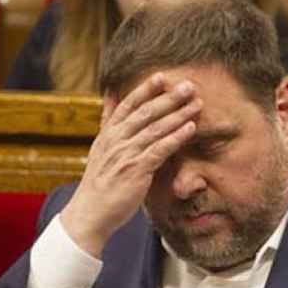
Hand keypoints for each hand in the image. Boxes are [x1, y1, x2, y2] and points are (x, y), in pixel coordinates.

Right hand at [61, 73, 201, 256]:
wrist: (90, 212)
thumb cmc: (99, 182)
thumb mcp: (100, 147)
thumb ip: (108, 121)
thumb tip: (110, 95)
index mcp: (108, 134)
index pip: (127, 105)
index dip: (145, 89)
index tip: (162, 76)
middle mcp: (117, 140)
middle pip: (145, 112)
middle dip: (168, 97)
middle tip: (189, 85)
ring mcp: (126, 154)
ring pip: (156, 128)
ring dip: (178, 114)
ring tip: (196, 103)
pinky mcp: (137, 170)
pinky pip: (160, 149)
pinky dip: (176, 137)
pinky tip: (190, 128)